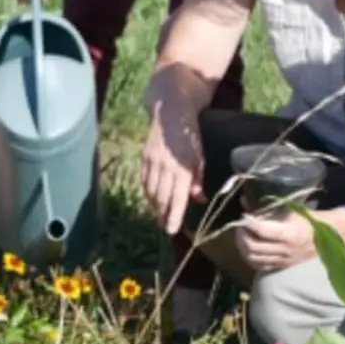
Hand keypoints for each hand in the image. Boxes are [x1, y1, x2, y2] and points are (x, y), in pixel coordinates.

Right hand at [140, 107, 203, 234]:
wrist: (171, 113)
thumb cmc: (191, 136)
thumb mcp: (200, 157)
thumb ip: (198, 179)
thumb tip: (199, 200)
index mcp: (182, 168)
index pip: (177, 198)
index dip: (174, 216)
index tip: (172, 230)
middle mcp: (165, 167)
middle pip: (161, 198)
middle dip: (163, 215)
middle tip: (166, 226)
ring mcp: (152, 162)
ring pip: (151, 191)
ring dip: (155, 206)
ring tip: (160, 215)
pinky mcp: (144, 157)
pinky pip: (144, 181)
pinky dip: (148, 193)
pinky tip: (153, 199)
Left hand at [235, 210, 317, 270]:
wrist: (322, 237)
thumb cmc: (306, 220)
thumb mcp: (290, 209)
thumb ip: (267, 207)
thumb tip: (245, 201)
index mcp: (288, 234)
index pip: (261, 231)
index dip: (249, 223)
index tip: (244, 216)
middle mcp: (284, 250)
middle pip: (253, 246)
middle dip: (241, 235)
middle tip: (240, 226)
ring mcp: (282, 260)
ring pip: (253, 258)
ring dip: (242, 246)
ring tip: (242, 236)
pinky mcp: (280, 266)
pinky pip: (258, 265)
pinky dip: (249, 257)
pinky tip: (248, 247)